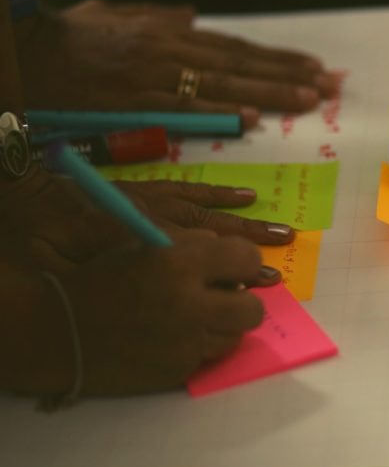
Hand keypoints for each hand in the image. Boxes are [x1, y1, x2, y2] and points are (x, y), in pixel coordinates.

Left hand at [0, 165, 293, 273]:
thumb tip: (157, 279)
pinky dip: (216, 194)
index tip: (259, 280)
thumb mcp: (56, 260)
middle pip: (205, 228)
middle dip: (246, 243)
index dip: (227, 264)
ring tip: (276, 230)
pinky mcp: (138, 188)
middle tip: (282, 255)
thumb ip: (106, 270)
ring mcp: (145, 197)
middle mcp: (145, 213)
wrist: (10, 186)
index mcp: (127, 232)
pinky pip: (186, 189)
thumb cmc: (26, 234)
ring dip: (240, 221)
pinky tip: (241, 197)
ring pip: (202, 209)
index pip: (190, 248)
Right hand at [12, 232, 266, 396]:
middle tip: (225, 299)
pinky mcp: (177, 371)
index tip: (237, 268)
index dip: (245, 262)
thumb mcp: (145, 247)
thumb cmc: (101, 280)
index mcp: (180, 263)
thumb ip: (193, 246)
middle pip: (253, 309)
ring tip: (199, 319)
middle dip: (243, 302)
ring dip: (224, 327)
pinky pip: (207, 357)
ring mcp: (186, 342)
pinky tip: (175, 339)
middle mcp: (190, 304)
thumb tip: (234, 255)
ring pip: (235, 337)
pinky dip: (198, 348)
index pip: (247, 258)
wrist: (58, 331)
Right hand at [14, 0, 341, 129]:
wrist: (30, 51)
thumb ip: (157, 16)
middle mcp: (172, 52)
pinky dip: (218, 112)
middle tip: (328, 85)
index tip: (313, 68)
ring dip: (268, 91)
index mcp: (171, 35)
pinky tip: (250, 118)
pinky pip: (184, 108)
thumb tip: (190, 14)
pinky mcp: (136, 101)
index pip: (237, 49)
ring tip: (307, 99)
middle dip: (288, 74)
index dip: (277, 59)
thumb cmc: (71, 37)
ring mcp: (156, 76)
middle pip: (241, 64)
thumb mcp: (117, 16)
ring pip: (224, 84)